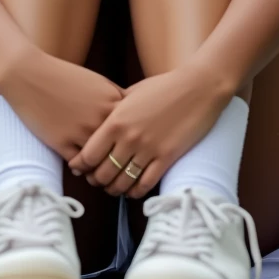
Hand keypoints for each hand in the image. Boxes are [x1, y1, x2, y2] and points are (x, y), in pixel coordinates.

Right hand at [0, 46, 125, 164]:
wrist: (28, 74)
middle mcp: (100, 117)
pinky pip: (79, 163)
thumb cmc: (63, 75)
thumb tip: (128, 115)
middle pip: (119, 147)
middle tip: (117, 167)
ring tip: (98, 173)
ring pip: (100, 160)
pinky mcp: (62, 141)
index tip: (129, 146)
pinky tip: (79, 167)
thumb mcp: (96, 81)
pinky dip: (80, 167)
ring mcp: (81, 130)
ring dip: (99, 168)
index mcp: (112, 100)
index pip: (132, 127)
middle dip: (119, 159)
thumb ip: (114, 97)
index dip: (131, 139)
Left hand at [67, 63, 229, 198]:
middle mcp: (129, 137)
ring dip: (114, 189)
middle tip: (96, 180)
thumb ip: (114, 108)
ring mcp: (149, 149)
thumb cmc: (164, 86)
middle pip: (102, 173)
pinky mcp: (167, 158)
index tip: (80, 169)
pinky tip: (132, 190)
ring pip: (122, 182)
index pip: (88, 155)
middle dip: (96, 180)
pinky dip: (135, 192)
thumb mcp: (132, 93)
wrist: (198, 87)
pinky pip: (145, 184)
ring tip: (113, 187)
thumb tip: (98, 119)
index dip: (81, 166)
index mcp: (116, 120)